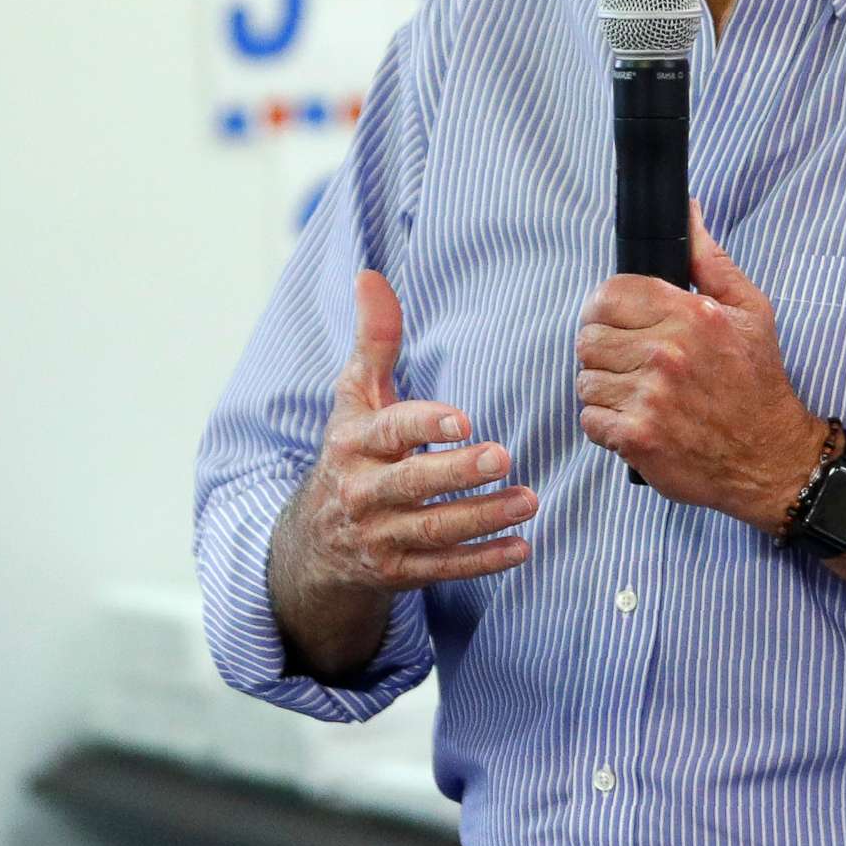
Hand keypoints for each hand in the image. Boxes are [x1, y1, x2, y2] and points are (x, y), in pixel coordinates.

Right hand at [272, 271, 534, 672]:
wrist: (315, 539)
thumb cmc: (352, 450)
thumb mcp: (355, 396)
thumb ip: (374, 340)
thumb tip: (370, 275)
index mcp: (355, 443)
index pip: (391, 432)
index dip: (425, 425)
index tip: (464, 419)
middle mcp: (363, 491)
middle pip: (414, 484)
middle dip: (459, 473)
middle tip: (505, 457)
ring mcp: (380, 536)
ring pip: (434, 529)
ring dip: (484, 517)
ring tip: (529, 501)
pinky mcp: (398, 571)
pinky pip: (443, 568)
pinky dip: (483, 560)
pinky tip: (521, 546)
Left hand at [575, 201, 827, 528]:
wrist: (769, 458)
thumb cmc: (758, 382)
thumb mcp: (748, 310)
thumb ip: (709, 259)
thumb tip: (688, 212)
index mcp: (690, 314)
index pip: (608, 294)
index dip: (607, 308)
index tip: (620, 323)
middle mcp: (666, 353)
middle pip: (588, 337)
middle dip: (604, 349)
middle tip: (630, 362)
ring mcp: (649, 397)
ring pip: (585, 379)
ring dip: (604, 387)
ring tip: (636, 393)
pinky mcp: (637, 437)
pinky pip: (589, 419)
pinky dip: (606, 423)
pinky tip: (637, 420)